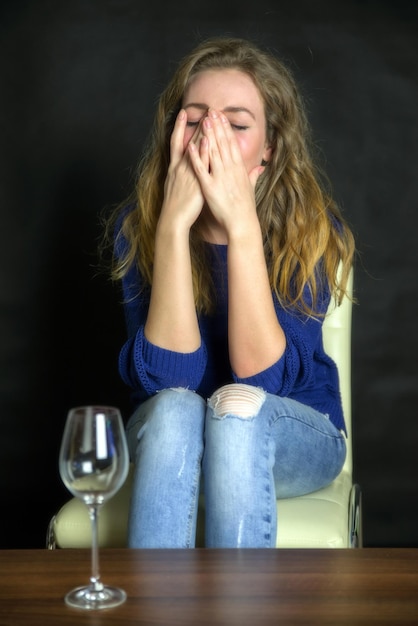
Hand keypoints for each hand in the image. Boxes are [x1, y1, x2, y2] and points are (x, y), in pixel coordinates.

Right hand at [159, 109, 207, 231]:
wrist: (173, 219)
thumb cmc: (176, 206)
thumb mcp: (175, 186)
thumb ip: (180, 175)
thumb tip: (182, 169)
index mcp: (175, 167)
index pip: (176, 141)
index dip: (179, 126)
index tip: (184, 112)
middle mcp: (180, 166)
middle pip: (189, 140)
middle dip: (197, 124)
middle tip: (205, 109)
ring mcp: (187, 172)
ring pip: (195, 149)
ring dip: (202, 132)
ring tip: (209, 117)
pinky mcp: (195, 181)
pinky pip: (200, 164)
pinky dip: (203, 151)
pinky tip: (208, 140)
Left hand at [187, 109, 264, 238]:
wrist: (242, 223)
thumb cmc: (246, 208)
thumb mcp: (251, 189)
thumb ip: (253, 176)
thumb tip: (260, 168)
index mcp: (239, 169)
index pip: (232, 143)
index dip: (226, 128)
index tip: (221, 116)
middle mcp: (230, 170)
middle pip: (223, 143)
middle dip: (217, 125)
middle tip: (211, 110)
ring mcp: (220, 177)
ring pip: (213, 152)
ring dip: (208, 135)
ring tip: (203, 120)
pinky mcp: (210, 187)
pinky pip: (201, 170)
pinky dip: (196, 157)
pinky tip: (191, 146)